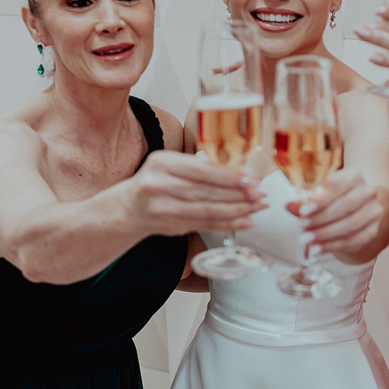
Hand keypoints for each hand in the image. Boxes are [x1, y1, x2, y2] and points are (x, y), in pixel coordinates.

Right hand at [127, 150, 267, 236]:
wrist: (128, 208)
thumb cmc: (156, 181)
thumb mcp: (171, 165)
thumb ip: (199, 168)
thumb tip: (239, 175)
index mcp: (162, 162)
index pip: (202, 171)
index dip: (229, 177)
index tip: (251, 180)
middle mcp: (159, 185)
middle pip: (207, 192)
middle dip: (239, 195)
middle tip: (261, 196)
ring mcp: (163, 208)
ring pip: (208, 210)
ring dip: (238, 211)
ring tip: (257, 208)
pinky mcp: (171, 226)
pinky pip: (205, 224)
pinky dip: (228, 224)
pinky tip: (245, 221)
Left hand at [288, 169, 384, 259]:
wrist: (358, 210)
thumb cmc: (335, 199)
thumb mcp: (319, 196)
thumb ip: (304, 202)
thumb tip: (288, 206)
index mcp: (354, 176)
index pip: (337, 187)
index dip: (320, 200)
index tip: (302, 211)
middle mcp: (368, 192)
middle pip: (344, 207)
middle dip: (320, 219)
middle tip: (301, 228)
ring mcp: (373, 212)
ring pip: (349, 225)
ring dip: (325, 234)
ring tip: (306, 240)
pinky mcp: (372, 230)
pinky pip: (352, 240)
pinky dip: (332, 246)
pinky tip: (317, 249)